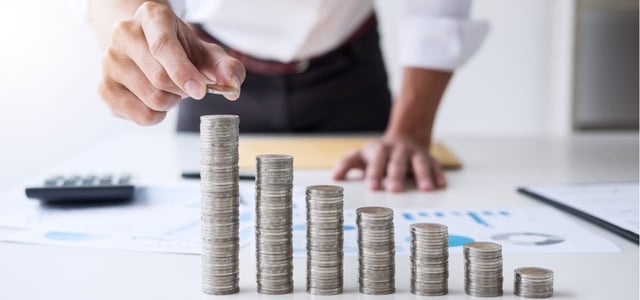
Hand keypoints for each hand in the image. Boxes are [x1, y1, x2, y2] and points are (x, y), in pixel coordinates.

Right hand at [98, 2, 244, 124]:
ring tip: (171, 89)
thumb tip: (233, 86)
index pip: (163, 46)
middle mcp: (124, 34)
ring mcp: (109, 61)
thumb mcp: (207, 53)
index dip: (183, 73)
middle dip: (182, 90)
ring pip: (151, 99)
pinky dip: (158, 116)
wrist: (148, 47)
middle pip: (159, 78)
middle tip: (188, 85)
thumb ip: (227, 67)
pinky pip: (139, 116)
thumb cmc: (181, 50)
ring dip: (172, 102)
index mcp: (152, 17)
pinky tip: (157, 100)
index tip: (200, 91)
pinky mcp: (104, 87)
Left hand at [332, 135, 446, 191]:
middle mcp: (399, 151)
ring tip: (427, 189)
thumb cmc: (379, 153)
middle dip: (396, 175)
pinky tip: (441, 185)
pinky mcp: (430, 159)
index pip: (377, 161)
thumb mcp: (361, 156)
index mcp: (381, 150)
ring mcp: (416, 154)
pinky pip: (436, 166)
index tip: (371, 187)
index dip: (374, 174)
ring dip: (423, 175)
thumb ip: (347, 164)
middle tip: (395, 190)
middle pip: (398, 162)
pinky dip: (439, 175)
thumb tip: (334, 177)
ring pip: (420, 163)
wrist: (406, 137)